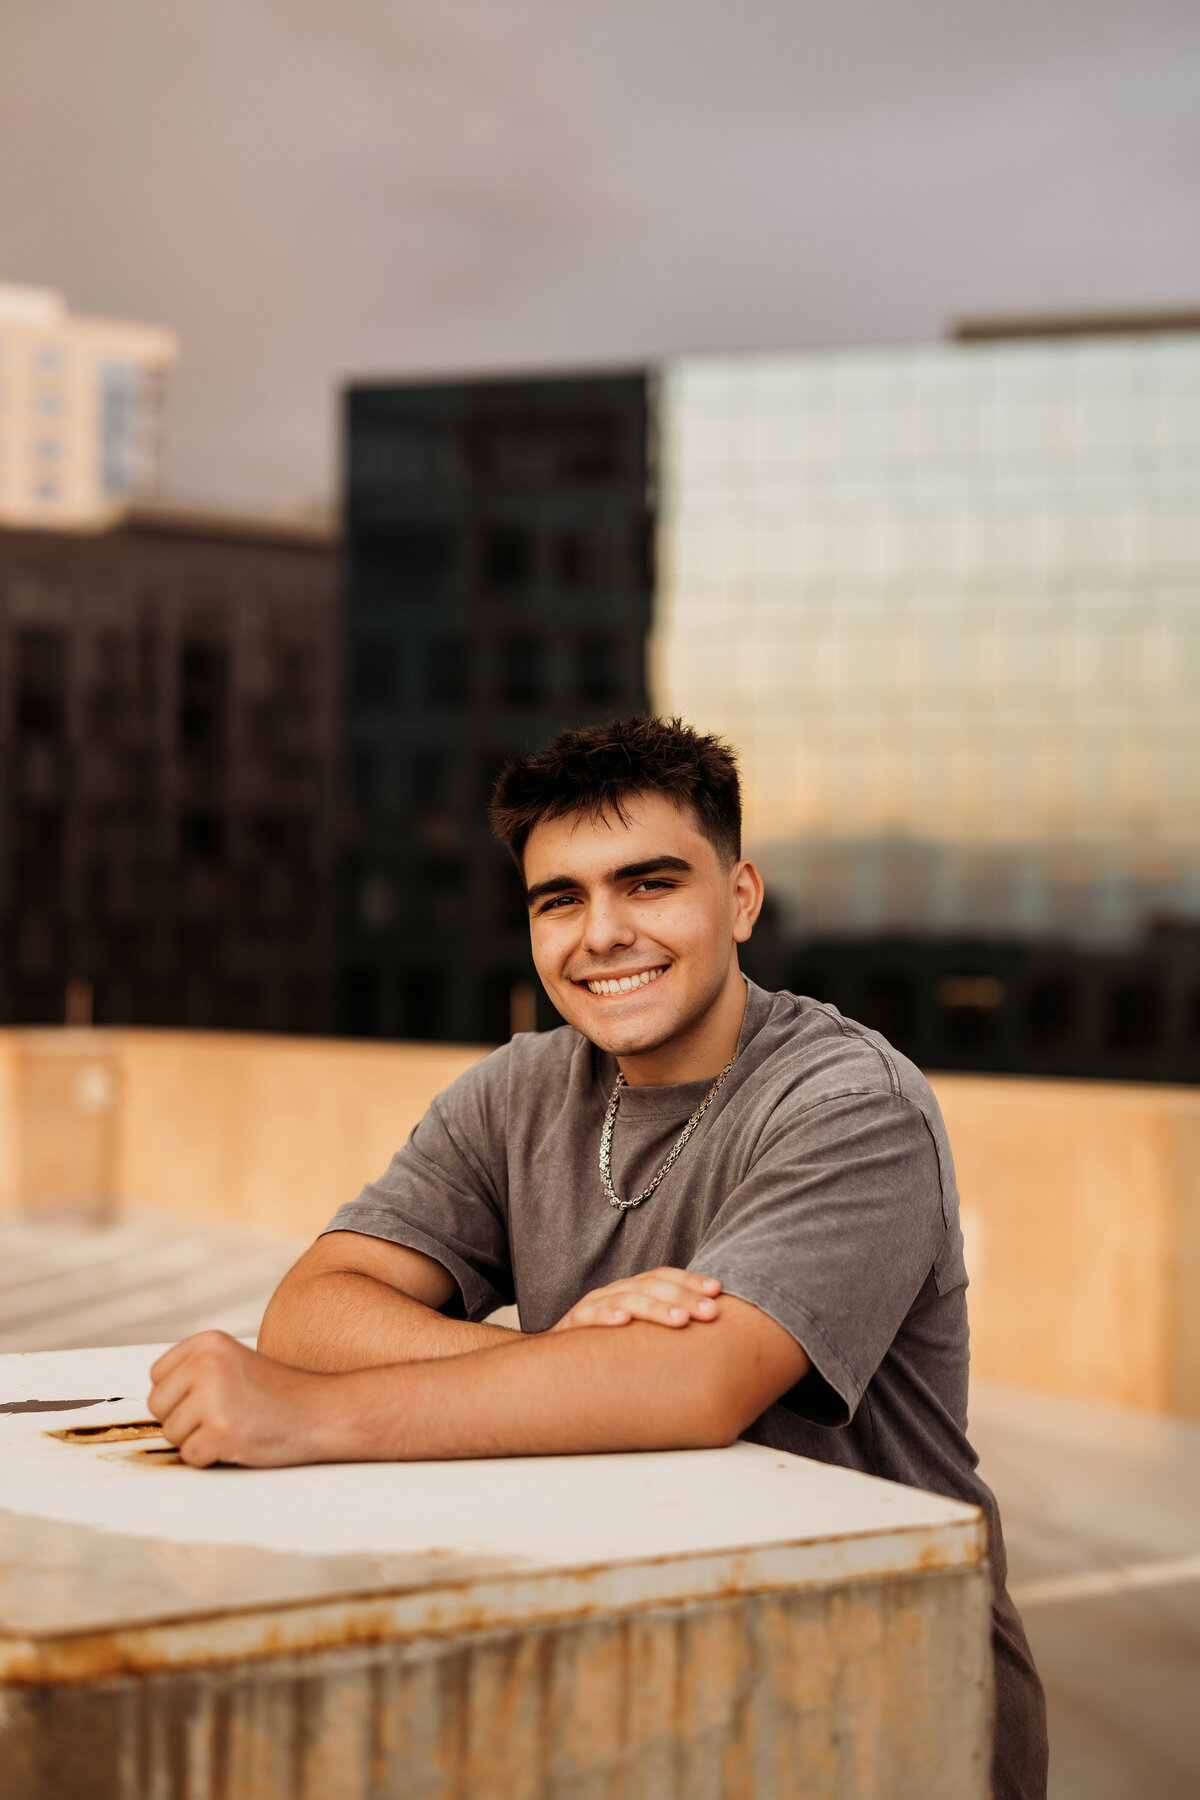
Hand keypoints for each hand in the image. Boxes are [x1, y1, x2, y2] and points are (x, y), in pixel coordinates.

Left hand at [148, 1331, 335, 1467]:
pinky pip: (191, 1456)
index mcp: (207, 1342)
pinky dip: (211, 1458)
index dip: (180, 1395)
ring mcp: (213, 1397)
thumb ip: (195, 1372)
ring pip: (172, 1434)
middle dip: (184, 1420)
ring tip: (236, 1426)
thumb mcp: (233, 1363)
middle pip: (158, 1406)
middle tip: (225, 1415)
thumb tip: (153, 1400)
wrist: (323, 1411)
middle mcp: (206, 1363)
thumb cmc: (278, 1393)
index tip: (213, 1397)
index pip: (157, 1376)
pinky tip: (240, 1442)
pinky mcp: (220, 1431)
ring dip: (199, 1440)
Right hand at [551, 1267, 721, 1332]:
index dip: (690, 1280)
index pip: (664, 1276)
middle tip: (710, 1312)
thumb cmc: (608, 1347)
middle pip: (651, 1286)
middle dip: (684, 1297)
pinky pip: (589, 1316)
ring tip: (680, 1319)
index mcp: (633, 1290)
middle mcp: (615, 1291)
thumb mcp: (639, 1334)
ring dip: (655, 1308)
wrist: (556, 1361)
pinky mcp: (573, 1324)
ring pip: (627, 1299)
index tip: (718, 1290)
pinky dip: (606, 1315)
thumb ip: (666, 1325)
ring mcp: (594, 1305)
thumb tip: (712, 1333)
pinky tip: (624, 1321)